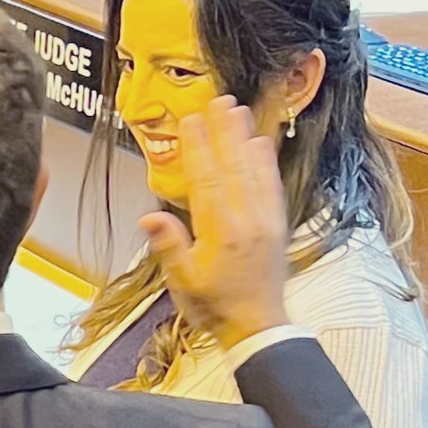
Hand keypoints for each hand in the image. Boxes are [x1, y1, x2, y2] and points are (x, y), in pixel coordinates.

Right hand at [136, 98, 289, 350]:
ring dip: (244, 138)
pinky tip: (262, 144)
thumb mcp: (183, 282)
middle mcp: (246, 220)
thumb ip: (169, 247)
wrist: (257, 326)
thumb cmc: (216, 307)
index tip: (191, 121)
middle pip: (232, 166)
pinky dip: (266, 162)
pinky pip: (271, 185)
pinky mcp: (277, 224)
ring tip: (238, 111)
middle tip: (218, 101)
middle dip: (223, 132)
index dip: (197, 149)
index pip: (206, 180)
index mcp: (220, 232)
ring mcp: (265, 220)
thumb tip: (150, 219)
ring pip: (253, 170)